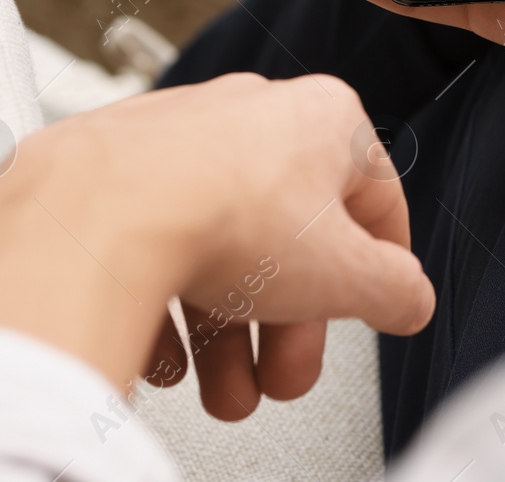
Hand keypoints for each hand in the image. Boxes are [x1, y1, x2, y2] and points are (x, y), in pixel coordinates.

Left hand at [0, 73, 433, 419]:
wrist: (96, 218)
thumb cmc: (226, 220)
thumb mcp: (346, 275)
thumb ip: (396, 290)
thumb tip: (408, 299)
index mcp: (324, 119)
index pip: (376, 202)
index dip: (382, 269)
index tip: (376, 306)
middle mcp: (252, 114)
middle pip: (290, 238)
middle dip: (288, 327)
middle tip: (282, 377)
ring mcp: (179, 137)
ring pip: (219, 244)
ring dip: (227, 333)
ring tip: (221, 390)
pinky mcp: (112, 165)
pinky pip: (154, 239)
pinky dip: (165, 302)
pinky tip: (167, 354)